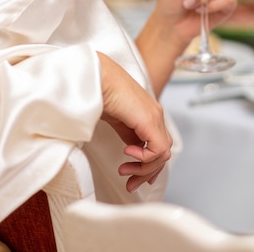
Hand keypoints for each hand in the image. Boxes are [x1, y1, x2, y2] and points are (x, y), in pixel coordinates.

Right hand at [98, 52, 171, 192]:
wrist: (95, 75)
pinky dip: (145, 158)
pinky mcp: (150, 119)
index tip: (134, 175)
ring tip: (125, 170)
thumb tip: (131, 148)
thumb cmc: (99, 90)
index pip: (159, 144)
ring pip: (163, 153)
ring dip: (144, 168)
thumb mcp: (115, 117)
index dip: (149, 164)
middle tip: (130, 182)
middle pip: (163, 152)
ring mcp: (155, 116)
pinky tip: (127, 154)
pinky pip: (158, 149)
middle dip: (146, 172)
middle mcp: (155, 114)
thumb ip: (128, 132)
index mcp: (148, 112)